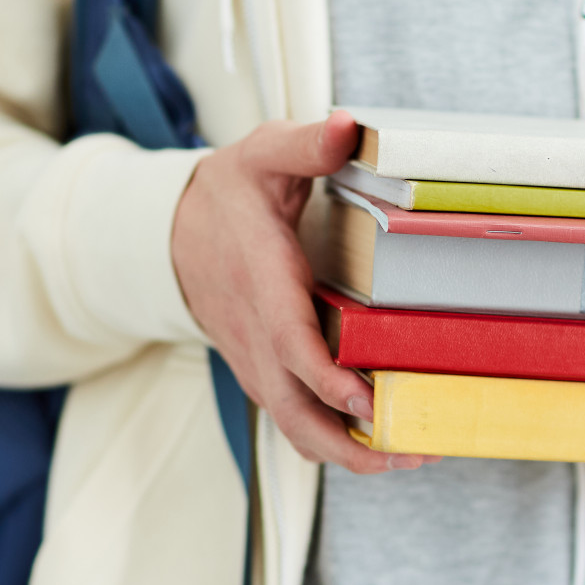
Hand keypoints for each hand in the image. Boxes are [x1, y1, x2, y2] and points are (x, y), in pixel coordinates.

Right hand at [171, 110, 433, 473]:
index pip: (291, 343)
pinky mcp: (263, 373)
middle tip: (413, 450)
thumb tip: (348, 128)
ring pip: (295, 427)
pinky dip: (334, 441)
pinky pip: (295, 420)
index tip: (366, 399)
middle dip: (351, 442)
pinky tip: (381, 442)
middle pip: (295, 411)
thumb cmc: (227, 194)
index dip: (326, 378)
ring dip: (348, 453)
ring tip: (410, 456)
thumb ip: (306, 144)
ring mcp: (257, 361)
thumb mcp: (261, 155)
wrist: (171, 231)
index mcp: (263, 283)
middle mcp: (257, 335)